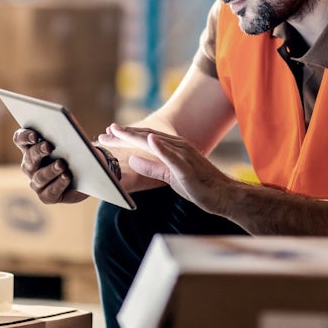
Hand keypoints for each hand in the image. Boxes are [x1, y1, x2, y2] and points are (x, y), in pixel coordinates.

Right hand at [14, 128, 88, 203]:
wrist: (91, 172)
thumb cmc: (78, 152)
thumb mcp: (74, 141)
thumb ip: (67, 135)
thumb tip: (66, 132)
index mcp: (31, 147)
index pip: (20, 139)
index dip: (25, 136)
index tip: (36, 134)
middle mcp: (30, 165)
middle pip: (29, 157)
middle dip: (38, 151)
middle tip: (49, 146)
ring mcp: (36, 182)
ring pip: (38, 176)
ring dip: (50, 170)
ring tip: (62, 165)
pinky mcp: (46, 196)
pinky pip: (49, 192)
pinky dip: (59, 184)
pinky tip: (67, 177)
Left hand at [103, 123, 232, 212]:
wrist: (224, 195)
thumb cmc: (199, 186)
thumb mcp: (169, 177)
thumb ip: (152, 168)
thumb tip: (132, 160)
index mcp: (172, 148)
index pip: (144, 140)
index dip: (124, 137)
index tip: (107, 135)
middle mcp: (177, 146)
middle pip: (145, 138)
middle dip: (123, 135)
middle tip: (104, 133)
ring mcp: (183, 155)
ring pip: (155, 142)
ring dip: (135, 136)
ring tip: (118, 131)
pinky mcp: (188, 167)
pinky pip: (172, 156)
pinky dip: (160, 147)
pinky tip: (149, 140)